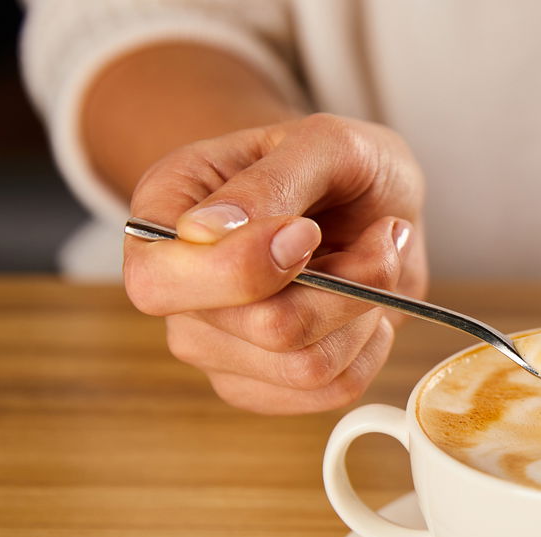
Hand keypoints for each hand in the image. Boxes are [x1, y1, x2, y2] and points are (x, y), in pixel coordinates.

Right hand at [124, 113, 427, 413]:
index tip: (307, 229)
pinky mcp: (266, 384)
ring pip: (308, 366)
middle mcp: (178, 292)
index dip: (249, 267)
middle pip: (265, 329)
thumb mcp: (321, 142)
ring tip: (375, 263)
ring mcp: (218, 347)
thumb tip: (207, 231)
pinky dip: (372, 345)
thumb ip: (269, 182)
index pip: (163, 283)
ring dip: (366, 311)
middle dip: (346, 283)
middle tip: (378, 237)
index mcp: (162, 217)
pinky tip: (368, 305)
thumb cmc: (336, 165)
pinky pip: (334, 390)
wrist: (369, 199)